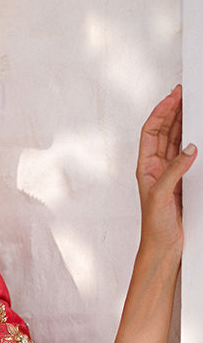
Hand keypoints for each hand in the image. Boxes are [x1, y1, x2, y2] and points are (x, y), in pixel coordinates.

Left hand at [137, 85, 195, 256]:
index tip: (172, 98)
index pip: (151, 132)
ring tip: (190, 106)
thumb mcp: (162, 195)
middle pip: (164, 132)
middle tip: (183, 95)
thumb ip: (175, 171)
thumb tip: (190, 149)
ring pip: (176, 141)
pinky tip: (198, 134)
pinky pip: (187, 156)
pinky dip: (192, 142)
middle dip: (172, 112)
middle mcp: (156, 167)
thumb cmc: (155, 226)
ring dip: (182, 124)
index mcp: (145, 167)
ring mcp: (169, 173)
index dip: (160, 113)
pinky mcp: (182, 182)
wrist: (164, 247)